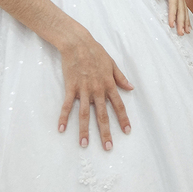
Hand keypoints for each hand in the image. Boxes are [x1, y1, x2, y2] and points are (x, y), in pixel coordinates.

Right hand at [57, 31, 132, 149]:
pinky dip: (63, 117)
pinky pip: (67, 105)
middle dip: (105, 132)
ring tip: (84, 145)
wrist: (78, 43)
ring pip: (84, 114)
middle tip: (108, 147)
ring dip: (84, 130)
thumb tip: (131, 88)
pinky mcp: (70, 88)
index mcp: (109, 85)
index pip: (118, 106)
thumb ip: (121, 78)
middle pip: (102, 115)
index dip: (123, 119)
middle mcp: (97, 90)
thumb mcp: (112, 64)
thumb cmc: (96, 52)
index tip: (127, 131)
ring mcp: (83, 90)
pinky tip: (61, 129)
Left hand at [148, 0, 190, 33]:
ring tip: (187, 32)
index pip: (173, 4)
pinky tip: (187, 23)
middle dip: (182, 22)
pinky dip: (186, 15)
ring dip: (186, 20)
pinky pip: (183, 6)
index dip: (172, 15)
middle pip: (182, 8)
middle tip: (181, 34)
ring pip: (184, 8)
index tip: (171, 25)